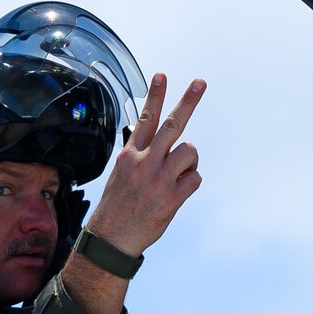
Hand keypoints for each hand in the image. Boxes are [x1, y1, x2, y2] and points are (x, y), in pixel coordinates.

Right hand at [84, 73, 205, 256]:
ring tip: (176, 174)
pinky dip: (190, 183)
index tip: (161, 75)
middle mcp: (145, 162)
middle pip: (172, 125)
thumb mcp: (122, 173)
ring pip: (190, 151)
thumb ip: (139, 154)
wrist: (112, 239)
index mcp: (131, 154)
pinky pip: (195, 178)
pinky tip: (176, 193)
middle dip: (188, 101)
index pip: (145, 118)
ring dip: (189, 161)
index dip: (155, 95)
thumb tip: (157, 141)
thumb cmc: (119, 205)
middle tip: (200, 82)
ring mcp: (159, 179)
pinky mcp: (172, 198)